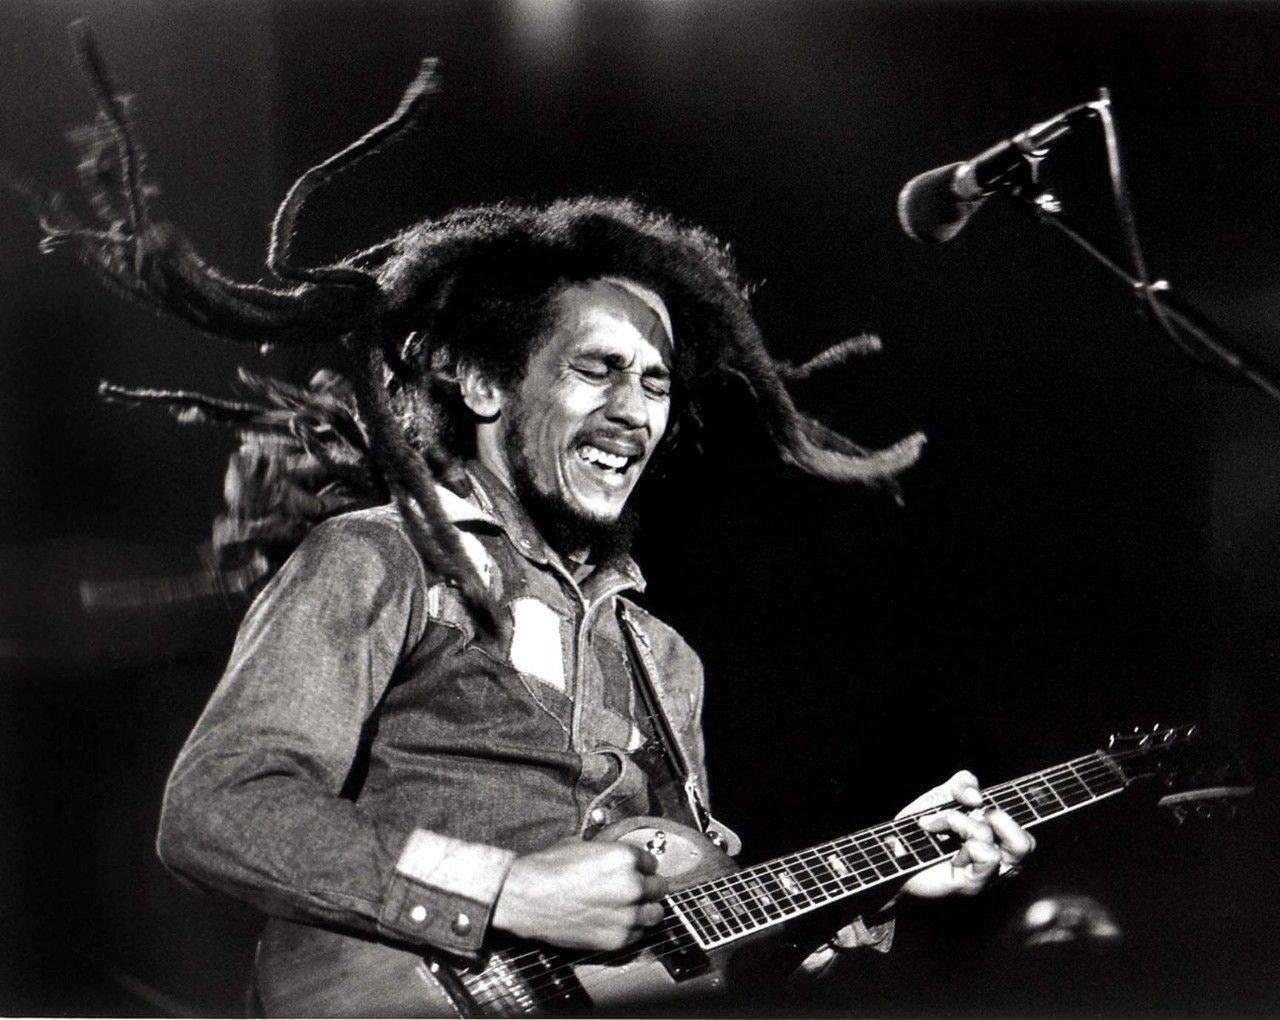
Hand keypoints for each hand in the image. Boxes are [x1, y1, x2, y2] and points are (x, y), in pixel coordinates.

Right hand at [491, 840, 667, 950]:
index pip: (651, 862)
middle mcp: (632, 886)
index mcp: (625, 858)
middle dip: (647, 888)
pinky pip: (638, 935)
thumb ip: (608, 852)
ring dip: (644, 910)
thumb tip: (616, 857)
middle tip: (634, 889)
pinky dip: (631, 929)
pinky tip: (616, 922)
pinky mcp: (616, 939)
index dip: (640, 867)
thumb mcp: (582, 845)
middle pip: (659, 888)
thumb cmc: (547, 868)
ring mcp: (626, 915)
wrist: (525, 897)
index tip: (635, 871)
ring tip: (630, 908)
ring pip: (655, 914)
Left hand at [896, 770, 1035, 899]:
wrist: (893, 854)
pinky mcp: (974, 883)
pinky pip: (987, 854)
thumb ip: (961, 784)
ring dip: (962, 822)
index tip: (1018, 795)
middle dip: (997, 815)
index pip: (1030, 823)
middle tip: (968, 811)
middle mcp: (999, 857)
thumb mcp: (941, 797)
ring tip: (939, 824)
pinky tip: (943, 845)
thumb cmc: (920, 829)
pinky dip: (965, 840)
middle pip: (1026, 842)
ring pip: (995, 838)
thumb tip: (977, 795)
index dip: (1039, 804)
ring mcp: (987, 874)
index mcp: (997, 835)